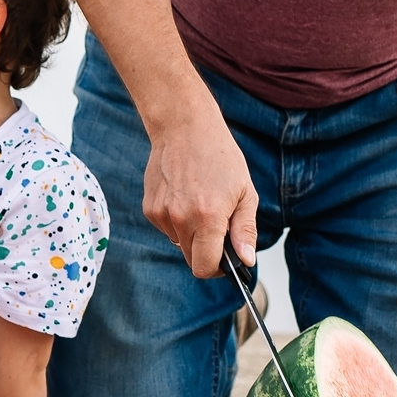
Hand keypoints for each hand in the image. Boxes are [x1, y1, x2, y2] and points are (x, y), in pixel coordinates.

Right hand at [142, 108, 257, 275]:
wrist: (183, 127)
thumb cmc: (218, 155)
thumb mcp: (244, 192)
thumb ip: (244, 230)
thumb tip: (246, 260)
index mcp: (208, 217)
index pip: (205, 268)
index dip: (218, 269)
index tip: (225, 260)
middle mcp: (180, 219)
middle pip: (191, 260)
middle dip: (206, 252)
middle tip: (218, 228)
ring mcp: (161, 214)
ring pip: (179, 244)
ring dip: (191, 234)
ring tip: (200, 203)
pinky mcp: (150, 208)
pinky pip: (168, 228)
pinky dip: (178, 221)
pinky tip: (185, 196)